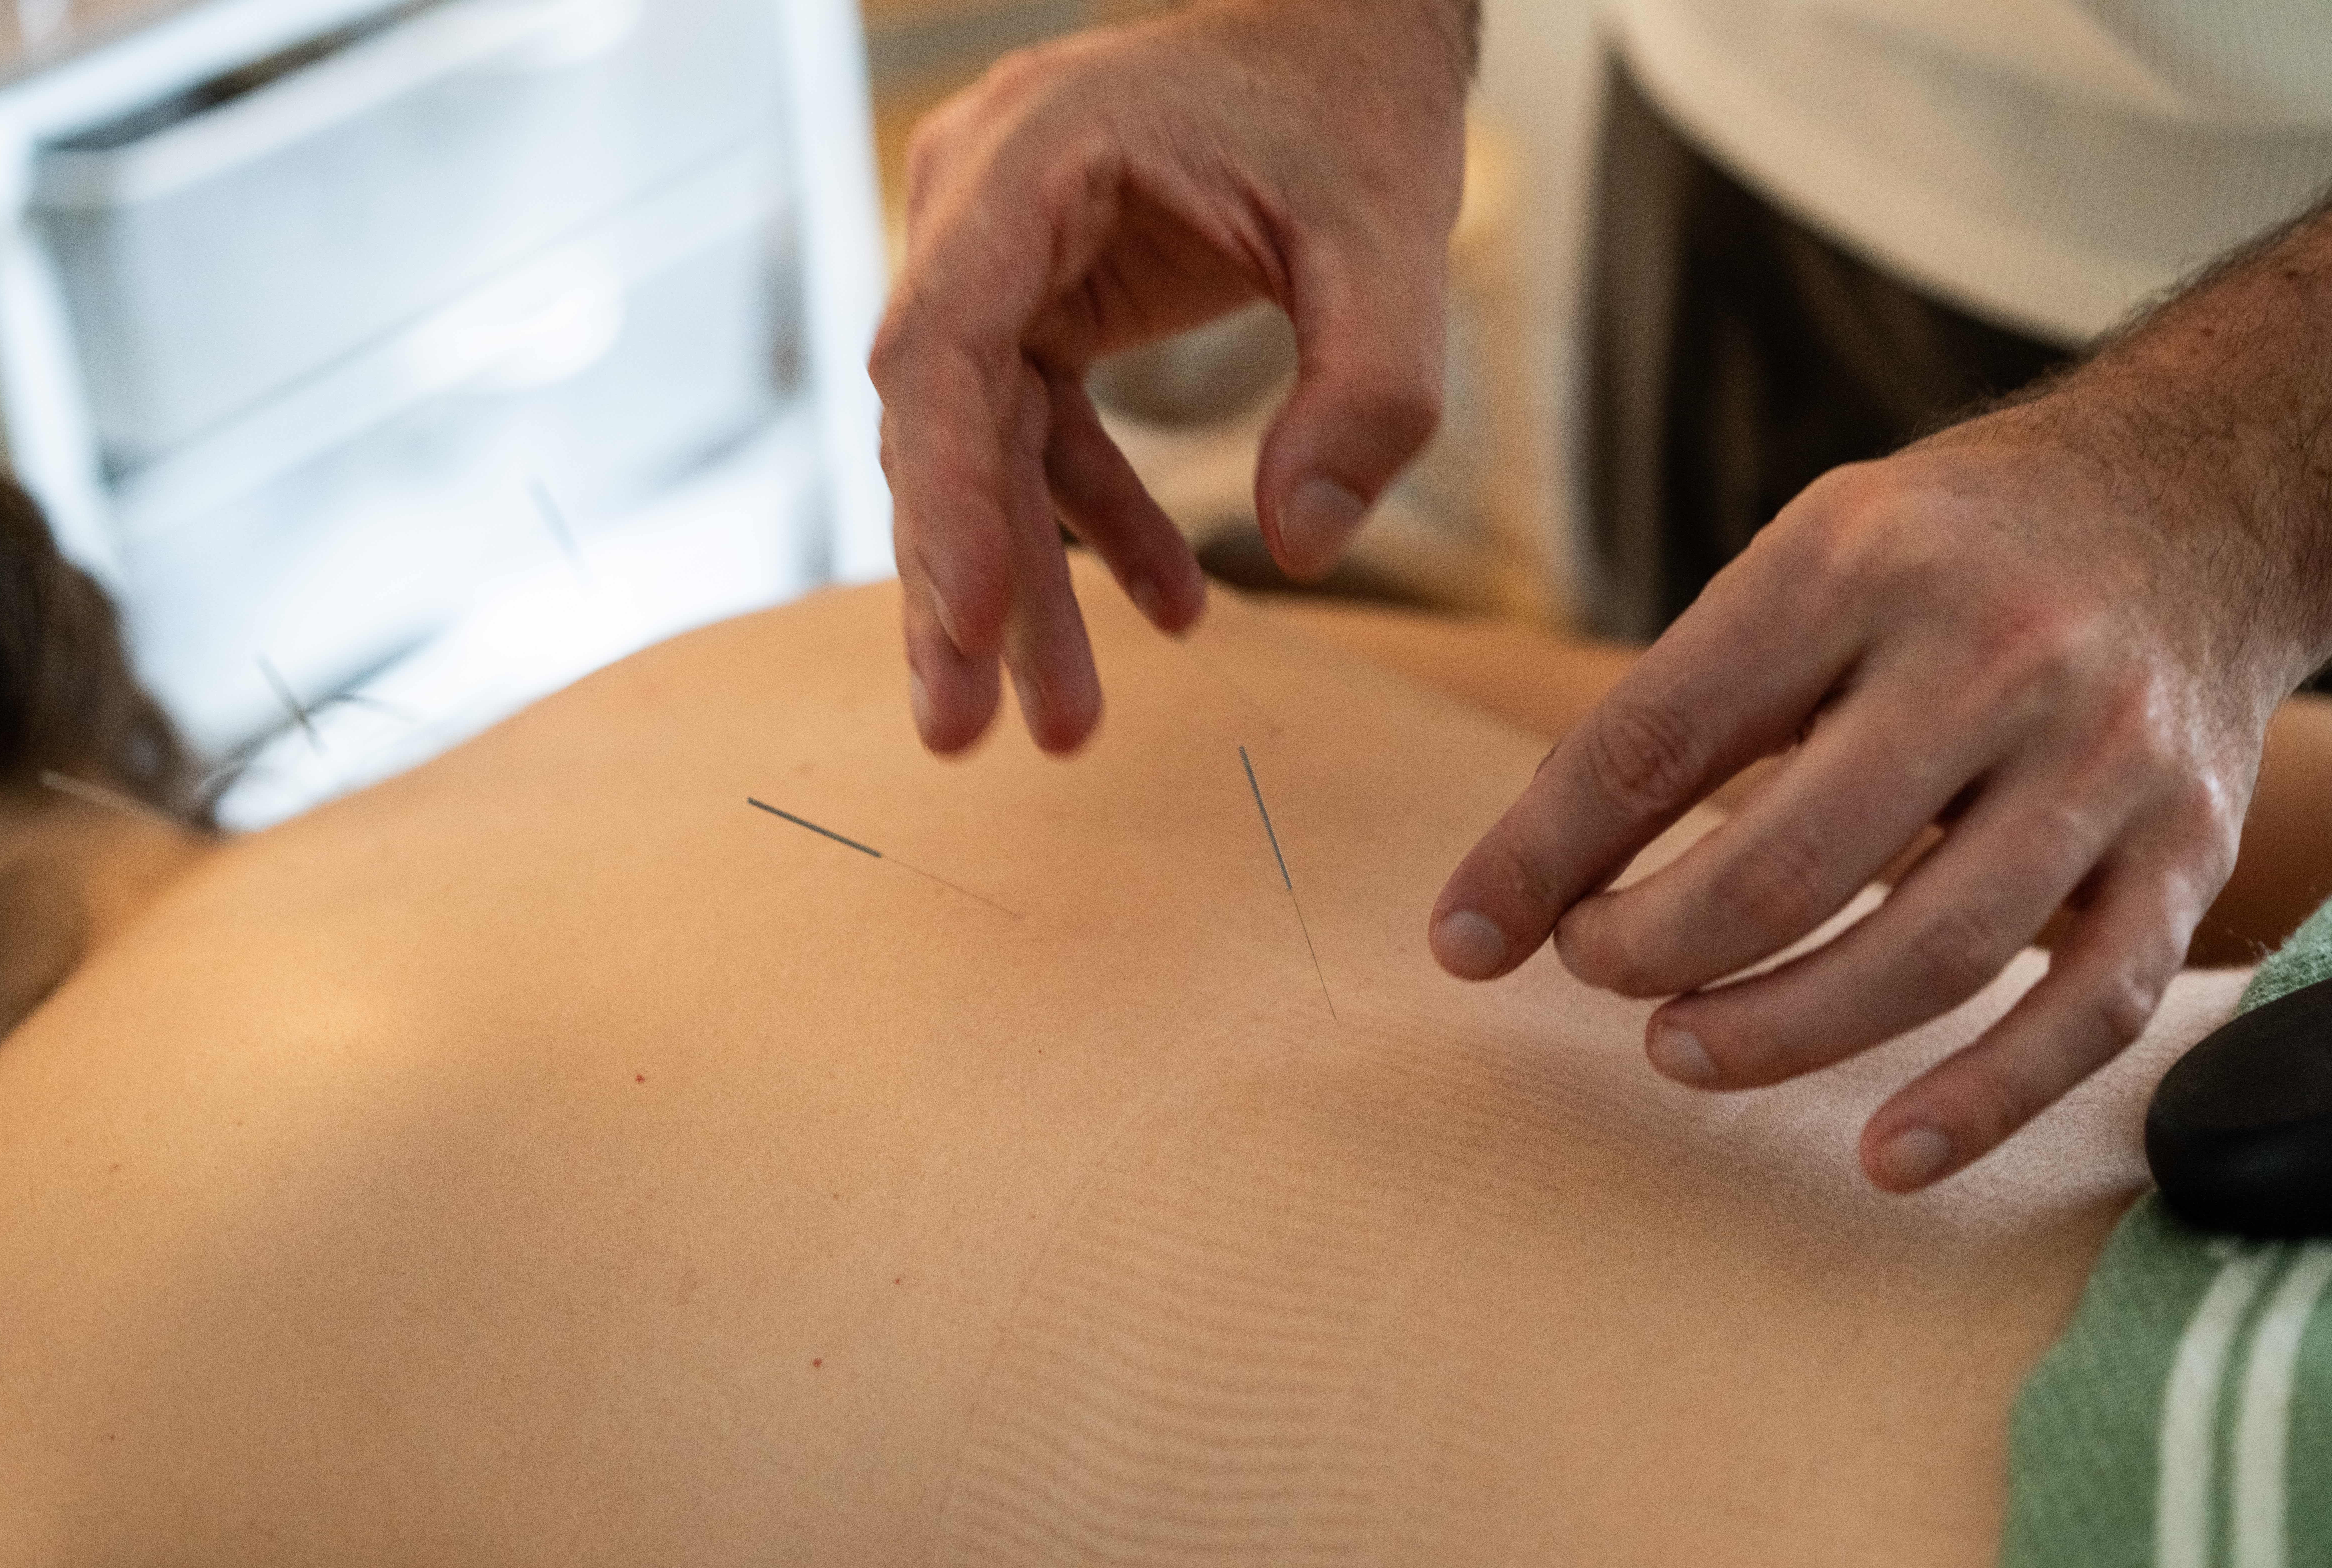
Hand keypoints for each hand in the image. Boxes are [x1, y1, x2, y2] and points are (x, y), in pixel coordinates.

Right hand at [871, 0, 1470, 753]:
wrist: (1342, 32)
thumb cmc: (1354, 109)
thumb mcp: (1393, 238)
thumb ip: (1369, 388)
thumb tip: (1307, 549)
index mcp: (1030, 162)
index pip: (941, 346)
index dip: (945, 496)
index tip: (965, 623)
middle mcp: (978, 208)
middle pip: (938, 422)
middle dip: (956, 585)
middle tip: (960, 734)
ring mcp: (1000, 258)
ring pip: (983, 449)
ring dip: (1024, 588)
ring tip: (1063, 724)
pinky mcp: (1043, 301)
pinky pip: (1046, 433)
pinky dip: (1097, 523)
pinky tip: (1171, 606)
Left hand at [1429, 395, 2318, 1191]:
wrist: (2189, 500)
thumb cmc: (1948, 556)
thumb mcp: (1799, 567)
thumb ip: (1669, 716)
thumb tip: (1520, 886)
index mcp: (1858, 565)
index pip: (1658, 739)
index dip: (1542, 854)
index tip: (1467, 938)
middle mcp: (1997, 656)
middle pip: (1790, 862)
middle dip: (1657, 947)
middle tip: (1597, 972)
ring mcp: (2107, 761)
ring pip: (1927, 952)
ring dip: (1781, 1032)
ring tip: (1680, 1049)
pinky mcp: (2188, 850)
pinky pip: (2084, 1009)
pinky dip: (1980, 1101)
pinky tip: (1882, 1154)